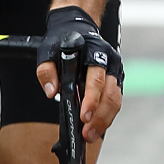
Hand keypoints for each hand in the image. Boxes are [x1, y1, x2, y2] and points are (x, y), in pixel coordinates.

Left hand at [35, 6, 124, 142]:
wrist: (77, 27)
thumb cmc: (63, 41)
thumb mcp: (48, 50)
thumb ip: (47, 71)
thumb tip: (51, 92)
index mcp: (94, 52)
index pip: (97, 79)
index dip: (92, 100)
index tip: (84, 117)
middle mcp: (110, 62)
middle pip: (111, 94)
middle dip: (100, 117)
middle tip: (87, 134)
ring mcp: (115, 72)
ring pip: (116, 100)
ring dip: (104, 120)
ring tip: (90, 135)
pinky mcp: (115, 81)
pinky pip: (115, 101)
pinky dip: (106, 116)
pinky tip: (96, 126)